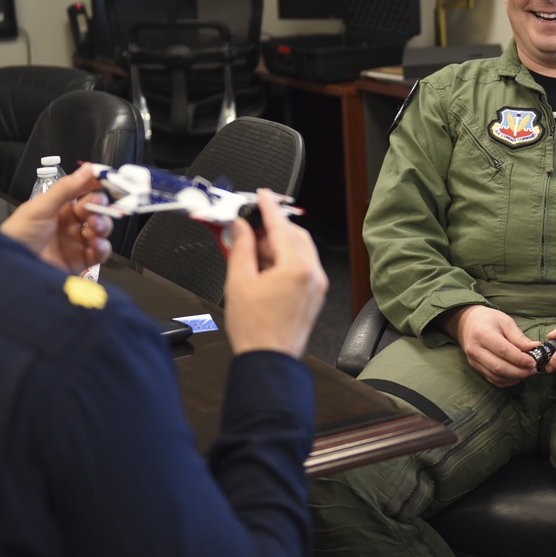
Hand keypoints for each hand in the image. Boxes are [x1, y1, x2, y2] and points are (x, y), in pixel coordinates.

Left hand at [0, 163, 113, 272]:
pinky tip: (96, 244)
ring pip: (101, 230)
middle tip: (97, 208)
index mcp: (61, 207)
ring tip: (94, 227)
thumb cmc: (19, 233)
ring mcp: (77, 241)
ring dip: (103, 225)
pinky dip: (103, 247)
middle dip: (102, 207)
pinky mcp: (80, 260)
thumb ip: (65, 188)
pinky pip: (100, 253)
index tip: (108, 181)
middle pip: (97, 210)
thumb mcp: (40, 207)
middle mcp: (71, 223)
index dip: (97, 186)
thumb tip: (88, 168)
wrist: (11, 267)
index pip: (85, 191)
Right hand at [222, 189, 327, 357]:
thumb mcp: (239, 282)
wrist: (269, 361)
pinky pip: (303, 265)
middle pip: (294, 235)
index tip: (261, 195)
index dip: (268, 207)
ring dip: (278, 245)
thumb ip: (241, 248)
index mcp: (295, 267)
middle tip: (248, 232)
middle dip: (271, 230)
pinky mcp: (314, 295)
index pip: (280, 225)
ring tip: (253, 257)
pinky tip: (265, 270)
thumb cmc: (255, 330)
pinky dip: (285, 260)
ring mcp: (316, 285)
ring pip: (300, 249)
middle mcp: (312, 273)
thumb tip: (240, 228)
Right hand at [442, 305, 541, 386]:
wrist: (466, 322)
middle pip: (499, 367)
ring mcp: (473, 360)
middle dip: (519, 371)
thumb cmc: (488, 319)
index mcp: (482, 333)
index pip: (503, 350)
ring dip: (514, 378)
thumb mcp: (505, 321)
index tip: (534, 361)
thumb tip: (535, 348)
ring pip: (496, 376)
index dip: (520, 359)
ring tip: (527, 372)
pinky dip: (507, 381)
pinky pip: (492, 379)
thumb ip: (518, 337)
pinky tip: (516, 375)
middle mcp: (475, 349)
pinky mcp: (475, 367)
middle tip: (533, 369)